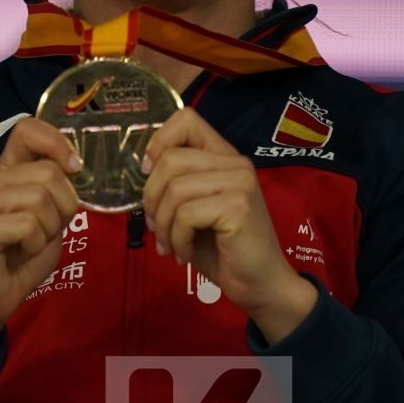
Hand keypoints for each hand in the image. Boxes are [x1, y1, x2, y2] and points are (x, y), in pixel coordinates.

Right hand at [0, 116, 81, 333]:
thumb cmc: (24, 254)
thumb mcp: (51, 214)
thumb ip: (57, 187)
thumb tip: (73, 164)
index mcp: (6, 171)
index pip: (26, 130)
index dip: (56, 142)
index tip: (73, 167)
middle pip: (49, 173)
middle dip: (64, 207)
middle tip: (45, 230)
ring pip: (40, 199)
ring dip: (48, 229)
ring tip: (29, 243)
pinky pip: (28, 225)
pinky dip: (35, 245)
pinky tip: (19, 253)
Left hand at [140, 107, 314, 323]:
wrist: (260, 284)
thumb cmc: (224, 250)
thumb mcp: (193, 210)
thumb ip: (175, 185)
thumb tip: (143, 172)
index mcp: (224, 157)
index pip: (186, 119)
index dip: (158, 142)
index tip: (149, 173)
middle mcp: (235, 162)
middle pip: (170, 159)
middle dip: (152, 198)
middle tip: (157, 227)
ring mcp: (240, 182)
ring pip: (175, 189)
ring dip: (164, 225)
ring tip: (170, 246)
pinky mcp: (238, 206)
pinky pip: (186, 214)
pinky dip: (177, 239)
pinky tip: (185, 254)